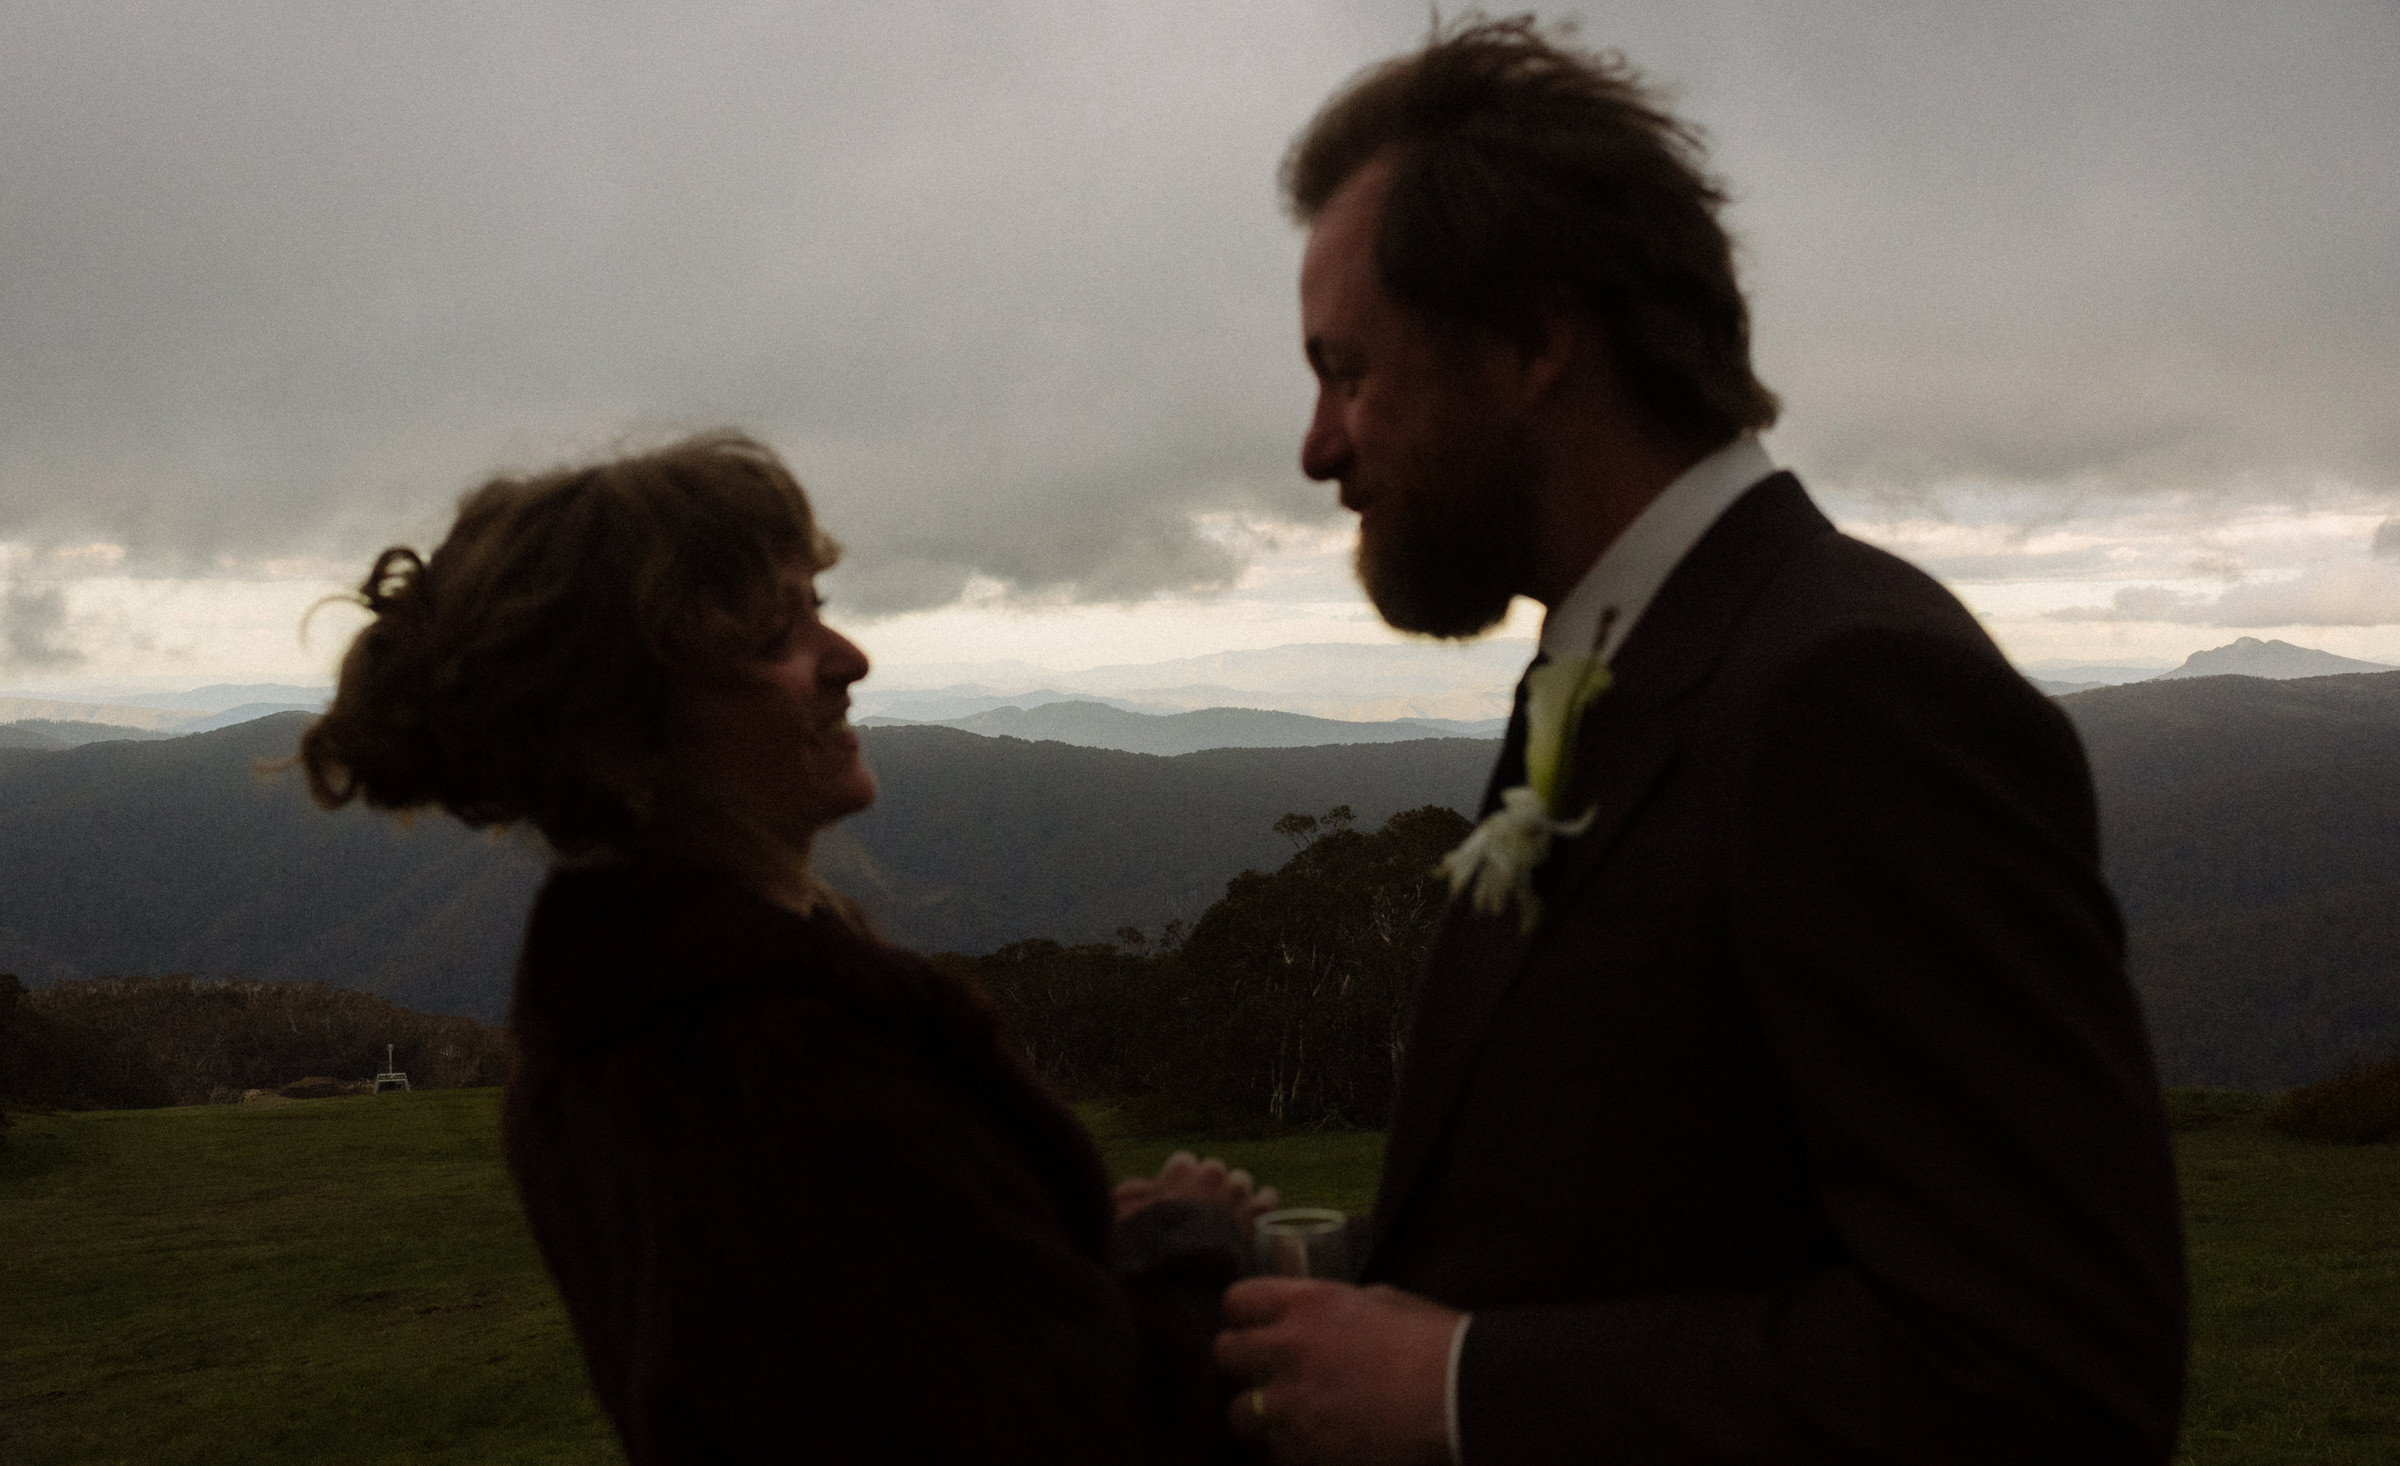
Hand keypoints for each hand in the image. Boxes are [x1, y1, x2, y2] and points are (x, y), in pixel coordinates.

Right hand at [1112, 1150, 1281, 1230]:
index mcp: (1180, 1171)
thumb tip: (1129, 1190)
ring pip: (1241, 1182)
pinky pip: (1268, 1198)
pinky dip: (1262, 1206)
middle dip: (1209, 1187)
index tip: (1176, 1198)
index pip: (1183, 1162)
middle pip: (1214, 1170)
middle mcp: (1211, 1175)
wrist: (1184, 1276)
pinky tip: (1256, 1220)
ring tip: (1229, 1218)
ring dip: (1235, 1196)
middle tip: (1202, 1211)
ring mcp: (1237, 1192)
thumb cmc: (1149, 1247)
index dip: (1179, 1182)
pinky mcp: (1258, 1214)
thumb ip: (1127, 1196)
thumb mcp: (1124, 1219)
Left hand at [1215, 1277, 1458, 1464]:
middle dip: (1243, 1366)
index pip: (1237, 1300)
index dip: (1243, 1317)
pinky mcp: (1303, 1451)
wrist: (1464, 1400)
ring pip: (1238, 1413)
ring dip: (1259, 1416)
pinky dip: (1290, 1452)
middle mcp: (1289, 1348)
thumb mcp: (1385, 1301)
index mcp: (1309, 1303)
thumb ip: (1338, 1307)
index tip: (1254, 1328)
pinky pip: (1273, 1454)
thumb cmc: (1436, 1346)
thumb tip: (1319, 1317)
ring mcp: (1292, 1404)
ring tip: (1291, 1418)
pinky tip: (1317, 1445)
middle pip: (1224, 1354)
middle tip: (1266, 1375)